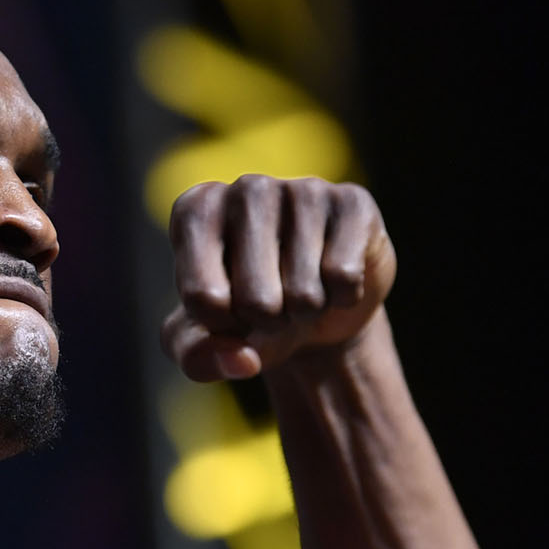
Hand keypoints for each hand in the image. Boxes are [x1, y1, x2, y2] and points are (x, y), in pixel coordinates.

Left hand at [160, 175, 395, 380]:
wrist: (312, 309)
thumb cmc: (244, 317)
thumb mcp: (202, 345)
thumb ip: (198, 359)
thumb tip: (242, 361)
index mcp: (195, 210)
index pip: (202, 298)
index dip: (221, 325)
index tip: (227, 306)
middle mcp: (247, 188)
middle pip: (255, 300)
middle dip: (267, 322)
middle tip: (272, 303)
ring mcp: (303, 188)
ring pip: (304, 293)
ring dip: (305, 311)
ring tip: (301, 289)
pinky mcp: (353, 202)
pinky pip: (344, 277)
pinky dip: (343, 297)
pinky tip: (334, 278)